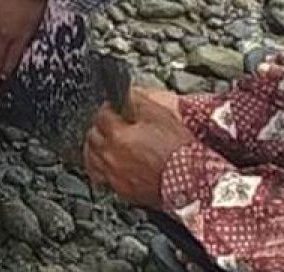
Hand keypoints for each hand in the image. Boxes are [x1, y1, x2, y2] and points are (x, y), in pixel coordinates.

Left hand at [85, 89, 194, 208]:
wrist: (192, 181)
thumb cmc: (179, 150)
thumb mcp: (160, 115)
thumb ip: (137, 102)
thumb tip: (124, 94)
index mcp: (118, 134)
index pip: (101, 115)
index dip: (108, 109)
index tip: (113, 109)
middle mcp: (110, 155)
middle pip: (92, 135)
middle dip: (100, 127)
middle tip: (110, 124)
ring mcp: (113, 174)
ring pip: (91, 156)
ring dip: (96, 147)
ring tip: (104, 143)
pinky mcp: (120, 189)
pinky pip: (99, 177)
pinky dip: (98, 168)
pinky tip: (105, 164)